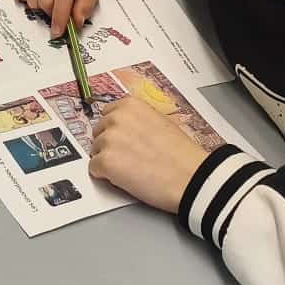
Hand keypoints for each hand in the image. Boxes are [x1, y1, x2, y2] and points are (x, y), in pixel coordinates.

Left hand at [88, 94, 212, 212]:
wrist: (190, 177)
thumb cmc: (181, 154)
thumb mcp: (160, 121)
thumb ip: (137, 120)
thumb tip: (125, 128)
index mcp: (130, 105)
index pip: (107, 114)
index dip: (115, 130)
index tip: (124, 140)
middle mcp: (116, 118)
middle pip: (98, 132)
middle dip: (110, 145)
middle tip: (129, 158)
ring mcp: (109, 140)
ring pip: (96, 151)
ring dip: (108, 161)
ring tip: (131, 169)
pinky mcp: (105, 162)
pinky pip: (94, 169)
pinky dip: (105, 176)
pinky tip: (125, 178)